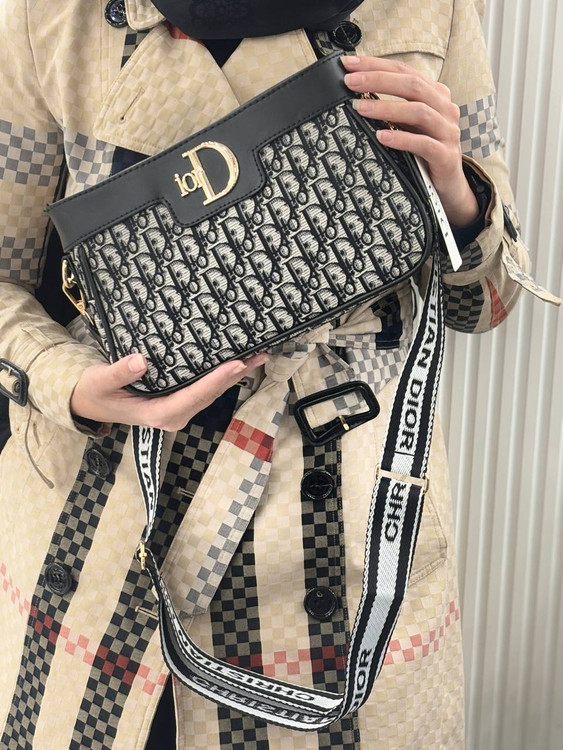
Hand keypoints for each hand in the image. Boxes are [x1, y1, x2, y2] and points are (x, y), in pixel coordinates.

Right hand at [70, 352, 267, 430]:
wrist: (91, 404)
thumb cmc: (95, 392)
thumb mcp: (101, 381)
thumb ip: (119, 372)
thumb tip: (141, 360)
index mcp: (158, 413)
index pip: (193, 396)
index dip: (216, 380)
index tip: (235, 365)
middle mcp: (174, 415)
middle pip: (210, 395)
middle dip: (235, 375)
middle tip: (259, 355)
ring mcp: (178, 410)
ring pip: (211, 393)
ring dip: (234, 376)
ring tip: (256, 356)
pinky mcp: (179, 403)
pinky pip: (205, 390)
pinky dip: (221, 376)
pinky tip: (235, 364)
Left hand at [341, 55, 478, 227]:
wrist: (448, 185)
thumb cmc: (424, 152)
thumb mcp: (409, 125)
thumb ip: (392, 108)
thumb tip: (357, 94)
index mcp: (435, 95)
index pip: (404, 72)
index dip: (377, 65)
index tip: (349, 63)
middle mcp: (445, 108)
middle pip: (411, 85)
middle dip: (378, 80)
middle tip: (350, 81)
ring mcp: (448, 132)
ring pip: (418, 111)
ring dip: (386, 108)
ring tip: (360, 108)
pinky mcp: (446, 156)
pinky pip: (423, 144)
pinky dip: (401, 139)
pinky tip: (381, 136)